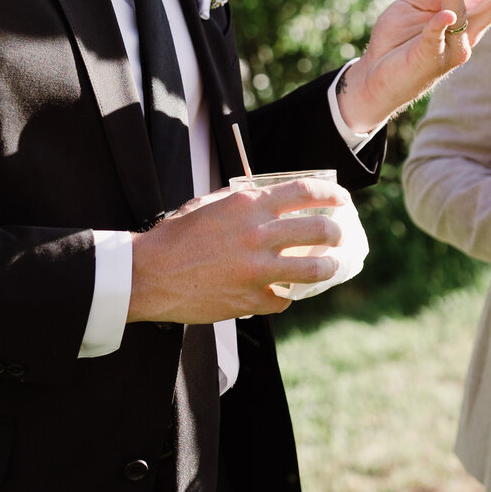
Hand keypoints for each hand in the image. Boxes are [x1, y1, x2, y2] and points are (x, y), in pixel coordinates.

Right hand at [127, 177, 347, 322]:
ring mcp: (257, 269)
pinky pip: (283, 300)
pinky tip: (282, 294)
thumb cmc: (174, 237)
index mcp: (247, 205)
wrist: (149, 275)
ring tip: (329, 266)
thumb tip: (265, 197)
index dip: (330, 194)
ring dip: (327, 267)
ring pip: (314, 269)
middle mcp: (258, 234)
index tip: (341, 198)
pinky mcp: (250, 298)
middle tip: (339, 235)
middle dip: (336, 232)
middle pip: (319, 230)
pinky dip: (284, 297)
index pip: (304, 191)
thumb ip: (239, 201)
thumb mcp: (208, 205)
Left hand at [336, 0, 490, 134]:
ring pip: (464, 13)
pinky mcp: (431, 59)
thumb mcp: (416, 4)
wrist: (374, 72)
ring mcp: (452, 48)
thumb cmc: (397, 38)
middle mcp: (467, 33)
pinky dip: (441, 24)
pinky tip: (445, 15)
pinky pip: (438, 37)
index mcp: (467, 18)